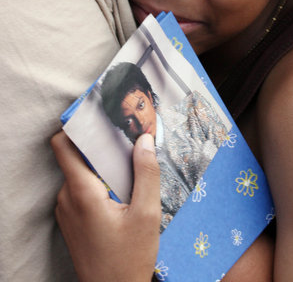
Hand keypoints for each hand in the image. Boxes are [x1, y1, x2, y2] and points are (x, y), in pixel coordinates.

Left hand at [51, 131, 160, 281]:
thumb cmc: (128, 259)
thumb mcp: (146, 215)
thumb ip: (146, 173)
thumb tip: (144, 139)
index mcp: (81, 191)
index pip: (62, 145)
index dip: (77, 127)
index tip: (99, 117)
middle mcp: (67, 198)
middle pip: (76, 157)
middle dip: (100, 148)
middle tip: (128, 144)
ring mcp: (66, 211)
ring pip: (81, 174)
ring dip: (102, 168)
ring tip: (130, 173)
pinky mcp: (71, 221)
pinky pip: (81, 190)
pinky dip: (99, 184)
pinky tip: (123, 194)